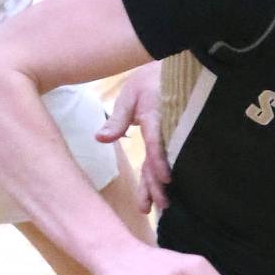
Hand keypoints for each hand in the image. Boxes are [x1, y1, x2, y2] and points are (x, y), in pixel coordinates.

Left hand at [97, 62, 170, 212]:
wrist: (172, 68)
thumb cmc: (149, 80)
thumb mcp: (130, 94)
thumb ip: (117, 118)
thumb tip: (101, 139)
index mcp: (155, 118)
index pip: (158, 142)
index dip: (160, 160)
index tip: (165, 180)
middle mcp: (167, 129)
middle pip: (163, 159)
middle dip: (160, 184)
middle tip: (159, 205)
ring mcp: (173, 135)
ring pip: (166, 162)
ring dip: (161, 185)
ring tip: (161, 205)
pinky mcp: (174, 138)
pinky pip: (168, 158)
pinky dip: (163, 174)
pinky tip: (163, 190)